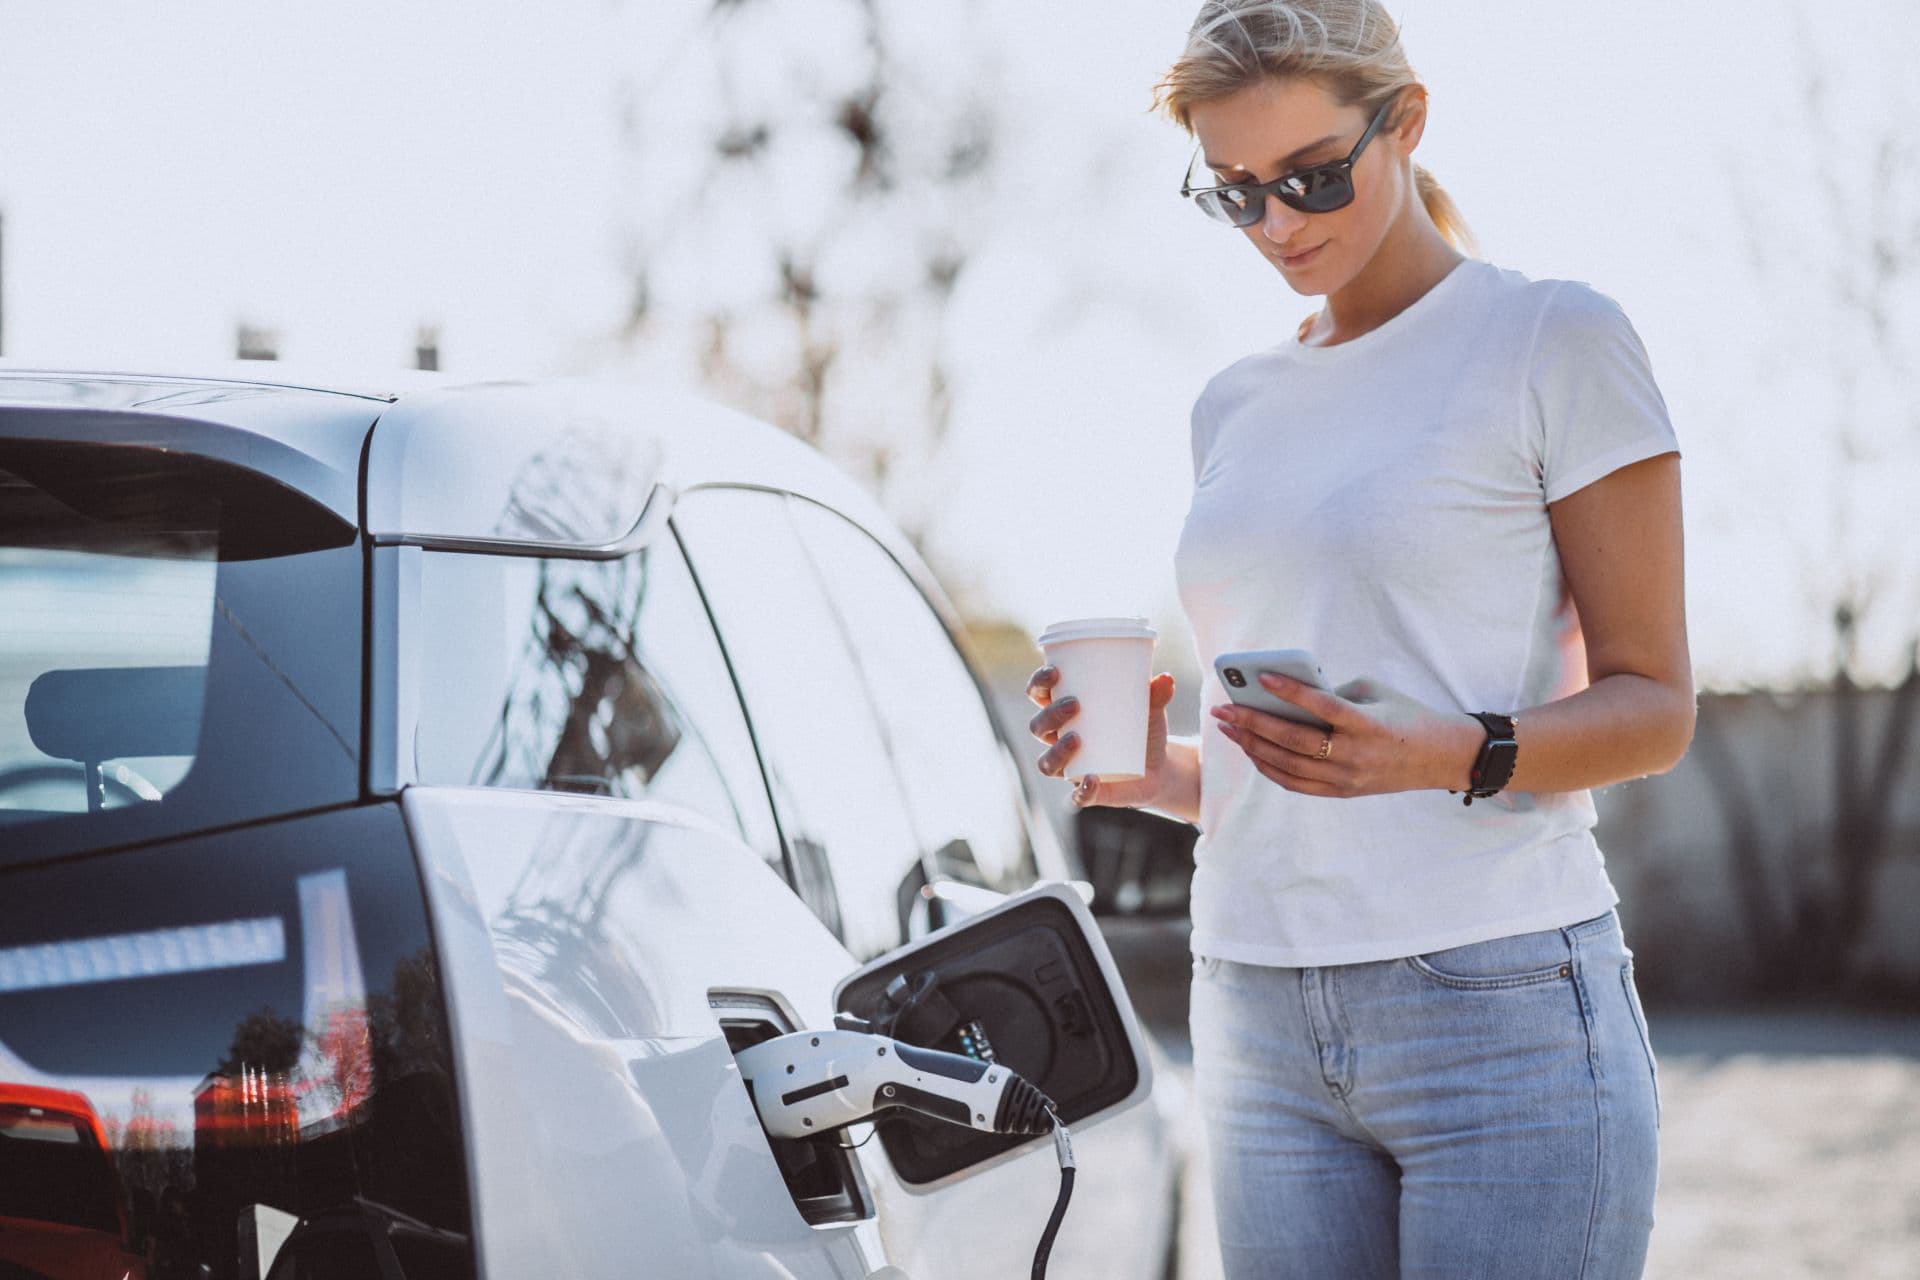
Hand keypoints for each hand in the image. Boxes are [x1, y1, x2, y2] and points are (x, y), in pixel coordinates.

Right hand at [1026, 666, 1176, 809]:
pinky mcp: (1088, 792)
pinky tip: (1092, 778)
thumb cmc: (1143, 730)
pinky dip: (1082, 790)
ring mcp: (1071, 768)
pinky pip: (1077, 796)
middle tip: (1075, 704)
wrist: (1159, 767)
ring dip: (1056, 750)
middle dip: (1050, 714)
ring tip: (1076, 739)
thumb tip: (1166, 678)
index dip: (1038, 684)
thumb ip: (1157, 693)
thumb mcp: (1151, 710)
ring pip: (1047, 763)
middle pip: (1038, 727)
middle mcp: (1059, 740)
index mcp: (1065, 714)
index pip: (1038, 696)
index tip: (1054, 672)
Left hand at [1208, 672, 1480, 797]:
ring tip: (1229, 728)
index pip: (1323, 707)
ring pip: (1289, 766)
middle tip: (1224, 709)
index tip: (1262, 676)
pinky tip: (1251, 749)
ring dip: (1254, 746)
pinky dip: (1269, 767)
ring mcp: (1347, 779)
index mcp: (1368, 724)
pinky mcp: (1342, 792)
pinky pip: (1296, 783)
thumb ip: (1332, 694)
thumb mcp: (1374, 693)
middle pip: (1295, 741)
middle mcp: (1355, 755)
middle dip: (1254, 723)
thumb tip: (1284, 698)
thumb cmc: (1403, 713)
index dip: (1291, 691)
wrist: (1440, 757)